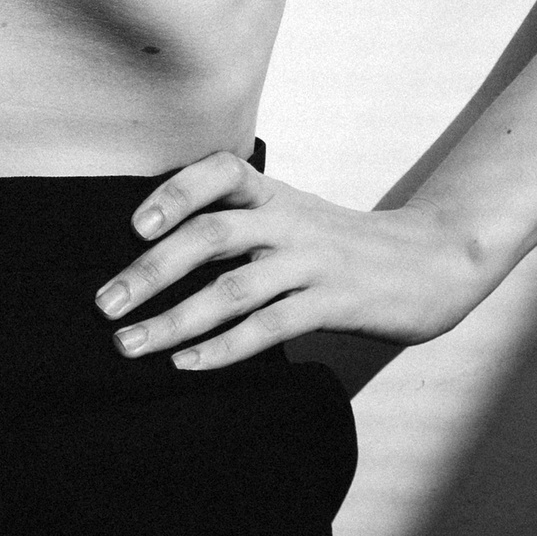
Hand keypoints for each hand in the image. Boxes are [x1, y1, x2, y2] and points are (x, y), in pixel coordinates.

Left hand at [93, 150, 486, 370]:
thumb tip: (160, 251)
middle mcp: (289, 221)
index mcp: (275, 193)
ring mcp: (312, 263)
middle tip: (106, 304)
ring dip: (174, 319)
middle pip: (212, 234)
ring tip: (131, 345)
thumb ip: (240, 223)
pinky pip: (271, 327)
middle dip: (151, 270)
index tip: (134, 225)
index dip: (175, 191)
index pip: (220, 170)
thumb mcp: (292, 217)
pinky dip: (225, 348)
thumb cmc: (342, 246)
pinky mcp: (333, 304)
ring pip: (233, 288)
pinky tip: (188, 364)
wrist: (430, 263)